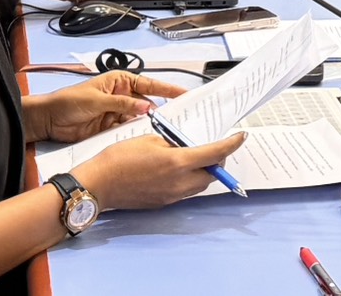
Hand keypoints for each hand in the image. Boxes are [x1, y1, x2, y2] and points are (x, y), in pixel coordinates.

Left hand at [22, 72, 186, 143]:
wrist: (48, 120)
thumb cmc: (68, 102)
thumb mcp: (97, 100)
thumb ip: (123, 104)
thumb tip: (145, 107)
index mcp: (120, 81)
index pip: (149, 84)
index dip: (167, 89)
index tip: (184, 93)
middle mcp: (121, 96)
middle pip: (147, 103)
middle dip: (161, 110)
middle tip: (178, 118)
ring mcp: (116, 112)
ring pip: (139, 118)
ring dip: (147, 124)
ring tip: (163, 131)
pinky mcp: (110, 128)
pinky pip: (128, 130)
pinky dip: (135, 134)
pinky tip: (143, 138)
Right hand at [75, 131, 247, 210]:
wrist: (99, 184)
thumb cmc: (120, 158)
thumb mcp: (151, 140)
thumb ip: (174, 143)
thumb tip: (187, 146)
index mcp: (178, 162)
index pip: (215, 154)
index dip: (231, 144)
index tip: (241, 137)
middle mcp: (179, 183)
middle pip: (212, 174)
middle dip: (218, 161)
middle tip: (214, 147)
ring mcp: (171, 196)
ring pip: (200, 186)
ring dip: (205, 173)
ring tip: (195, 158)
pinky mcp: (163, 203)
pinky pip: (186, 192)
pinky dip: (190, 181)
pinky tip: (178, 170)